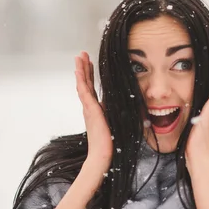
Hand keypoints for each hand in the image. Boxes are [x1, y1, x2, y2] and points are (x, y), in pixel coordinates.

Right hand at [74, 51, 112, 173]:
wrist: (104, 153)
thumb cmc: (111, 142)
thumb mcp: (117, 122)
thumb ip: (118, 112)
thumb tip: (130, 106)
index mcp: (95, 109)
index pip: (91, 88)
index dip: (90, 75)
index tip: (89, 64)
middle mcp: (90, 107)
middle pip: (85, 83)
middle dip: (84, 68)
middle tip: (81, 55)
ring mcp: (88, 108)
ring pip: (83, 84)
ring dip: (81, 70)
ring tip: (79, 57)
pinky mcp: (90, 110)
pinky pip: (84, 92)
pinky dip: (81, 81)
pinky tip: (78, 71)